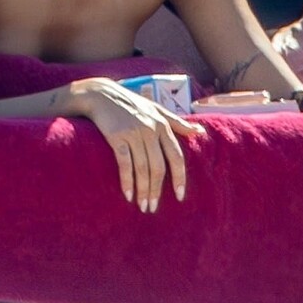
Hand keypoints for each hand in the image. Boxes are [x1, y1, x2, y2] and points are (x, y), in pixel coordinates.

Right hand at [76, 77, 204, 212]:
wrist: (101, 94)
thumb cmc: (131, 104)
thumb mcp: (157, 110)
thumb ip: (178, 123)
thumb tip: (201, 131)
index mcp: (163, 125)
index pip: (176, 156)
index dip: (179, 178)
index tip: (179, 196)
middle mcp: (151, 129)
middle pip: (159, 166)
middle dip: (157, 190)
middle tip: (153, 208)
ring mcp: (134, 133)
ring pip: (142, 168)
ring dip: (143, 190)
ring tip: (142, 206)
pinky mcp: (117, 136)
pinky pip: (125, 163)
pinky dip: (127, 181)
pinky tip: (128, 195)